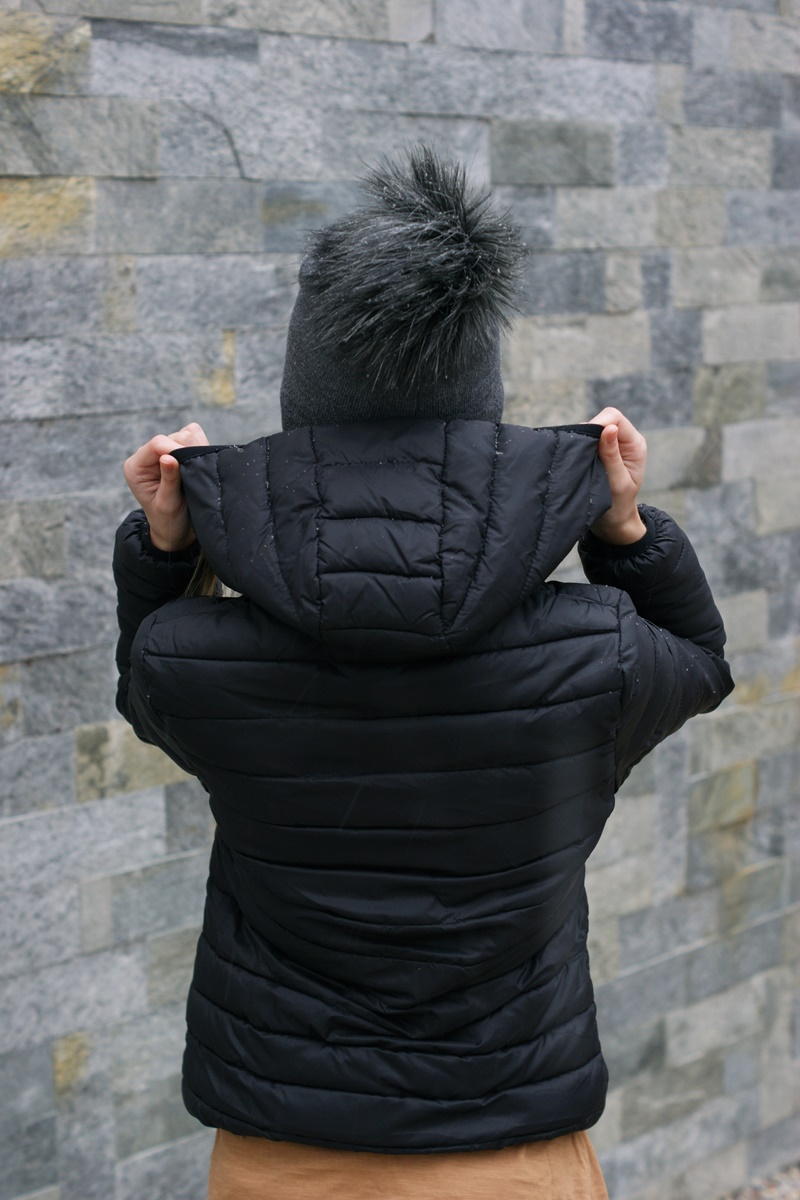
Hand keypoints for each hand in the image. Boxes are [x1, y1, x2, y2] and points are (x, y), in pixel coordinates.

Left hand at [123, 422, 208, 551]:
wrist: (175, 529)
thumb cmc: (168, 520)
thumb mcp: (168, 504)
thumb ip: (168, 480)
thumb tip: (168, 457)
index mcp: (136, 467)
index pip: (157, 444)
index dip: (176, 449)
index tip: (193, 464)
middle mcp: (147, 456)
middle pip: (173, 436)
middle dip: (188, 452)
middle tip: (197, 474)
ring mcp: (162, 452)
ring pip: (185, 435)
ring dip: (195, 451)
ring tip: (198, 473)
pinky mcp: (176, 451)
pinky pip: (193, 436)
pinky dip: (200, 447)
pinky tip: (199, 465)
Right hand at [587, 408, 647, 544]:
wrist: (612, 521)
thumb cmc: (618, 505)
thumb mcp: (617, 482)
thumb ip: (612, 455)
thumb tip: (609, 428)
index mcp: (635, 444)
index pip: (615, 418)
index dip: (599, 424)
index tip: (586, 442)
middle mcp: (624, 440)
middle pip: (602, 419)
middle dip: (588, 433)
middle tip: (580, 455)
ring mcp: (610, 445)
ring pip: (591, 428)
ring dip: (582, 441)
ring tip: (578, 461)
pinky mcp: (598, 450)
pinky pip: (586, 439)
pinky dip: (579, 447)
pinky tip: (575, 460)